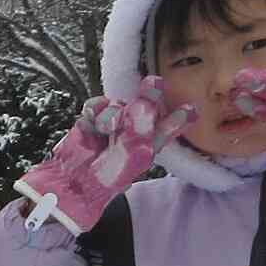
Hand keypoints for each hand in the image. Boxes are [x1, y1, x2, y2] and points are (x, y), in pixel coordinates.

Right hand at [12, 78, 194, 233]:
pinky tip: (92, 121)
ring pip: (117, 105)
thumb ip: (140, 130)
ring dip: (112, 113)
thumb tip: (143, 103)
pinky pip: (96, 105)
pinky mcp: (91, 120)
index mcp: (148, 145)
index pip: (167, 128)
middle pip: (144, 106)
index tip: (192, 109)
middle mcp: (132, 132)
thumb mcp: (130, 157)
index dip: (178, 118)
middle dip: (150, 95)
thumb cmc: (106, 178)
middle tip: (154, 82)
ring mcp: (111, 125)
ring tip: (106, 128)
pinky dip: (94, 110)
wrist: (73, 183)